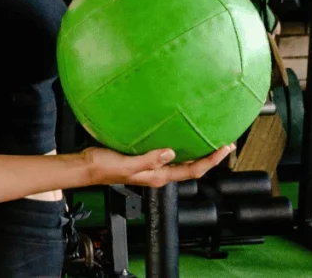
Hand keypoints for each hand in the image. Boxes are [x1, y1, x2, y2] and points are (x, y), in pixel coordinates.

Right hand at [79, 144, 234, 187]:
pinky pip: (168, 152)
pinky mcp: (145, 157)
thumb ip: (149, 160)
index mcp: (157, 177)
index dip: (211, 161)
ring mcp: (152, 166)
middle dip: (210, 156)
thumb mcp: (127, 164)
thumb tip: (170, 153)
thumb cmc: (102, 167)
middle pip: (192, 167)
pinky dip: (179, 143)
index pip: (192, 171)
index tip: (224, 149)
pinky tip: (178, 133)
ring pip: (182, 160)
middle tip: (225, 143)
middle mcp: (158, 173)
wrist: (86, 166)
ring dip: (197, 150)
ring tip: (207, 137)